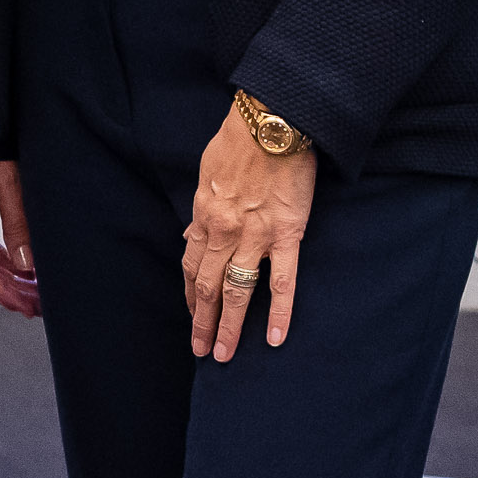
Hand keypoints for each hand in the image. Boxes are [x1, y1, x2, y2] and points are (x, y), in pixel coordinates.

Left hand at [181, 99, 316, 359]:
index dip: (190, 294)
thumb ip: (203, 206)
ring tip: (225, 355)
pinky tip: (273, 338)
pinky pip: (282, 281)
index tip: (192, 314)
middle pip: (208, 286)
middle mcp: (223, 230)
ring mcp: (254, 236)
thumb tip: (193, 229)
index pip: (192, 264)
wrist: (272, 121)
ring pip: (237, 291)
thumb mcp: (208, 172)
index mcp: (204, 215)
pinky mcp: (286, 234)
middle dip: (202, 322)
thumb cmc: (240, 140)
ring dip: (229, 326)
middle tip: (202, 351)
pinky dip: (278, 313)